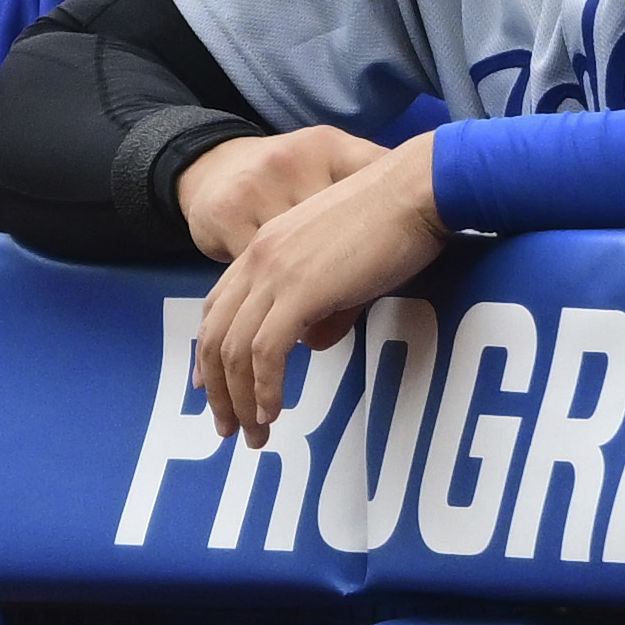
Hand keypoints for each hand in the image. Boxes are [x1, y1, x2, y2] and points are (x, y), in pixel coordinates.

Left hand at [193, 133, 445, 443]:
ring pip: (235, 349)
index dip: (209, 353)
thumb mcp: (345, 266)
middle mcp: (260, 257)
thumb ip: (323, 305)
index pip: (219, 306)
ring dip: (241, 400)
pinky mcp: (300, 290)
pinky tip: (274, 412)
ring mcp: (276, 272)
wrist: (415, 190)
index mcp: (266, 245)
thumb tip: (314, 343)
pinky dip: (266, 388)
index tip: (211, 390)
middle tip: (230, 428)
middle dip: (218, 390)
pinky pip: (266, 351)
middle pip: (215, 334)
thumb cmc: (395, 222)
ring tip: (256, 434)